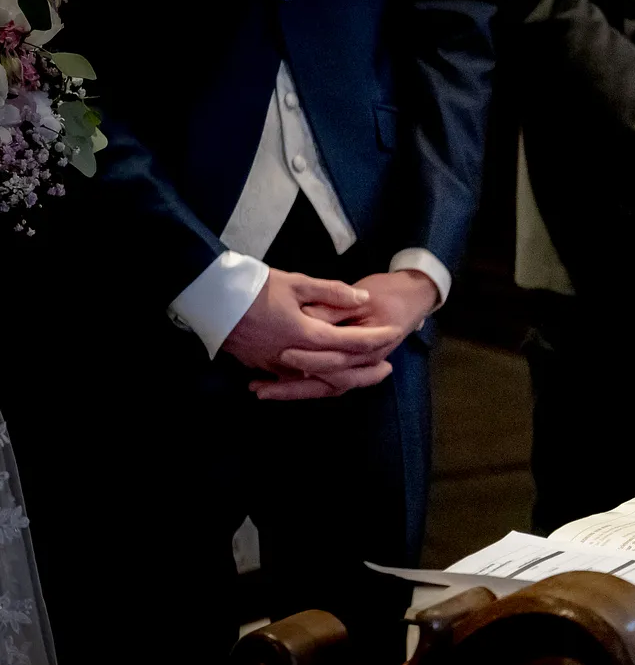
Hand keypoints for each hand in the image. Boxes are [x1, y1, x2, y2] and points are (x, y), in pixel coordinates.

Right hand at [222, 268, 403, 392]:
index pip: (349, 342)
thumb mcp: (296, 283)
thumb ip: (332, 292)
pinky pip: (294, 380)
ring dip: (341, 379)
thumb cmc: (253, 286)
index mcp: (305, 334)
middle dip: (365, 371)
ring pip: (316, 381)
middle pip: (337, 371)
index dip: (374, 339)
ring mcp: (274, 364)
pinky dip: (313, 381)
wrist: (209, 296)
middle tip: (387, 368)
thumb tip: (363, 297)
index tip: (394, 334)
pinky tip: (324, 377)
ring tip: (362, 375)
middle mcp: (292, 356)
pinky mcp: (260, 365)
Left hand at [254, 270, 438, 400]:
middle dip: (294, 387)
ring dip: (294, 391)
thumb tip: (305, 316)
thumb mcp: (364, 297)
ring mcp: (360, 368)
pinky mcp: (351, 367)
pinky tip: (276, 384)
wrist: (413, 297)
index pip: (338, 359)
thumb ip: (334, 307)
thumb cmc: (390, 293)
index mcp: (373, 346)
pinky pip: (326, 383)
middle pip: (328, 382)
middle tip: (261, 387)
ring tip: (260, 390)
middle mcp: (367, 363)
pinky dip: (302, 386)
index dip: (310, 359)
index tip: (282, 354)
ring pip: (326, 388)